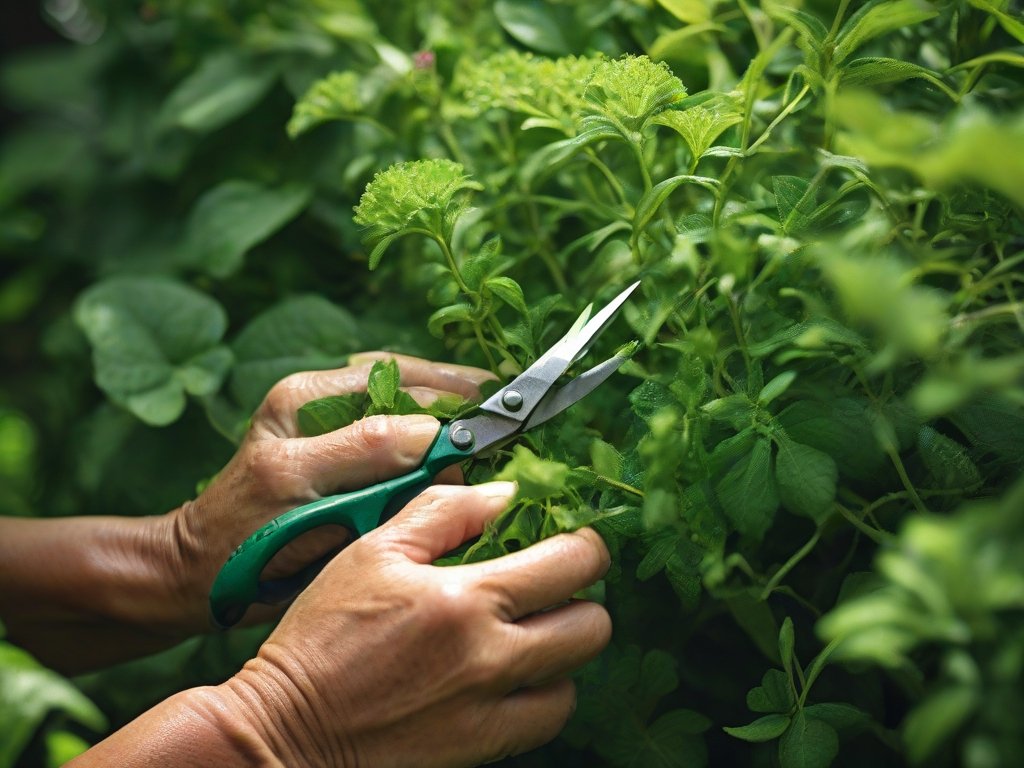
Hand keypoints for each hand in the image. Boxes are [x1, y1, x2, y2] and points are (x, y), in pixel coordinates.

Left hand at [166, 352, 495, 631]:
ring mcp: (328, 410)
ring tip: (499, 404)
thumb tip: (434, 432)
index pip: (395, 387)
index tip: (498, 417)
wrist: (204, 568)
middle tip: (511, 408)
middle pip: (407, 379)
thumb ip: (362, 457)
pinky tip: (464, 419)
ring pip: (407, 387)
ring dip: (454, 393)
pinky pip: (396, 408)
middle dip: (461, 391)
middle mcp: (318, 394)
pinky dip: (433, 409)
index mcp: (302, 400)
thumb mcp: (298, 498)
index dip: (451, 403)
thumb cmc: (244, 544)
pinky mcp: (336, 431)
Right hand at [214, 481, 611, 766]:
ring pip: (577, 676)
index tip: (572, 539)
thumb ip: (443, 512)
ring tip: (534, 631)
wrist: (287, 727)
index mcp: (464, 596)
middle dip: (583, 597)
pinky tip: (515, 675)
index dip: (585, 544)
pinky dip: (544, 695)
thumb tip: (503, 496)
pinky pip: (547, 720)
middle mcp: (489, 656)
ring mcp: (489, 708)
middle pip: (592, 625)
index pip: (571, 563)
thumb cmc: (322, 634)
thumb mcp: (372, 551)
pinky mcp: (480, 747)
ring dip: (564, 648)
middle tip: (555, 587)